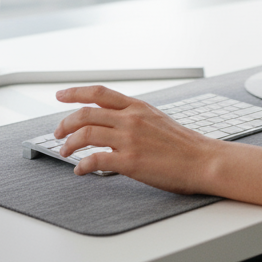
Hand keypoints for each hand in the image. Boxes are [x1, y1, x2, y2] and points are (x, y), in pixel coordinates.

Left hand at [54, 85, 216, 191]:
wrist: (203, 160)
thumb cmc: (184, 144)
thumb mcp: (157, 119)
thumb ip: (134, 117)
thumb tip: (113, 122)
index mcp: (137, 107)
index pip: (99, 93)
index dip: (75, 92)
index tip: (60, 95)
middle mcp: (131, 119)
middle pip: (85, 114)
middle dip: (65, 123)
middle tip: (58, 133)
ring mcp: (129, 139)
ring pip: (85, 135)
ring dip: (69, 144)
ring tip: (65, 152)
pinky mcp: (130, 161)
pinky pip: (95, 160)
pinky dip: (82, 165)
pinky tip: (80, 170)